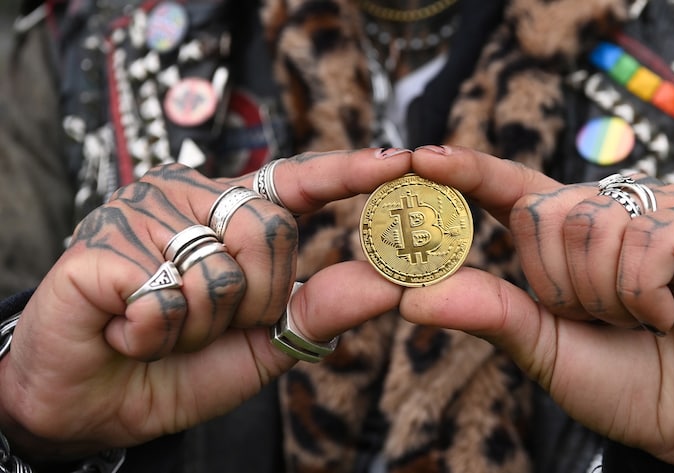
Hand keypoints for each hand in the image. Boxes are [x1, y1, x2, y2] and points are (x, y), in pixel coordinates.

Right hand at [0, 148, 408, 460]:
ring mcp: (138, 214)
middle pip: (271, 231)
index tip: (403, 161)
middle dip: (253, 299)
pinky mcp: (97, 247)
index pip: (296, 181)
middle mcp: (186, 197)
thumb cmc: (180, 368)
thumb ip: (322, 311)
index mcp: (229, 213)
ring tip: (159, 328)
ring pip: (219, 267)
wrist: (94, 408)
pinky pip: (165, 294)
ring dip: (199, 324)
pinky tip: (126, 331)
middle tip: (205, 322)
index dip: (348, 172)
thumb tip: (390, 283)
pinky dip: (155, 333)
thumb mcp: (266, 344)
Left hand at [405, 146, 673, 467]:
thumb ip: (488, 313)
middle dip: (559, 287)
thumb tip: (411, 296)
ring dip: (606, 297)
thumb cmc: (623, 380)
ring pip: (591, 228)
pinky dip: (645, 298)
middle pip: (543, 212)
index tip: (419, 158)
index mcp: (566, 233)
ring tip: (638, 318)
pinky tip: (669, 313)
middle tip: (599, 318)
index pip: (509, 187)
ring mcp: (658, 209)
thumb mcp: (543, 348)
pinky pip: (644, 244)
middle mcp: (609, 208)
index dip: (467, 171)